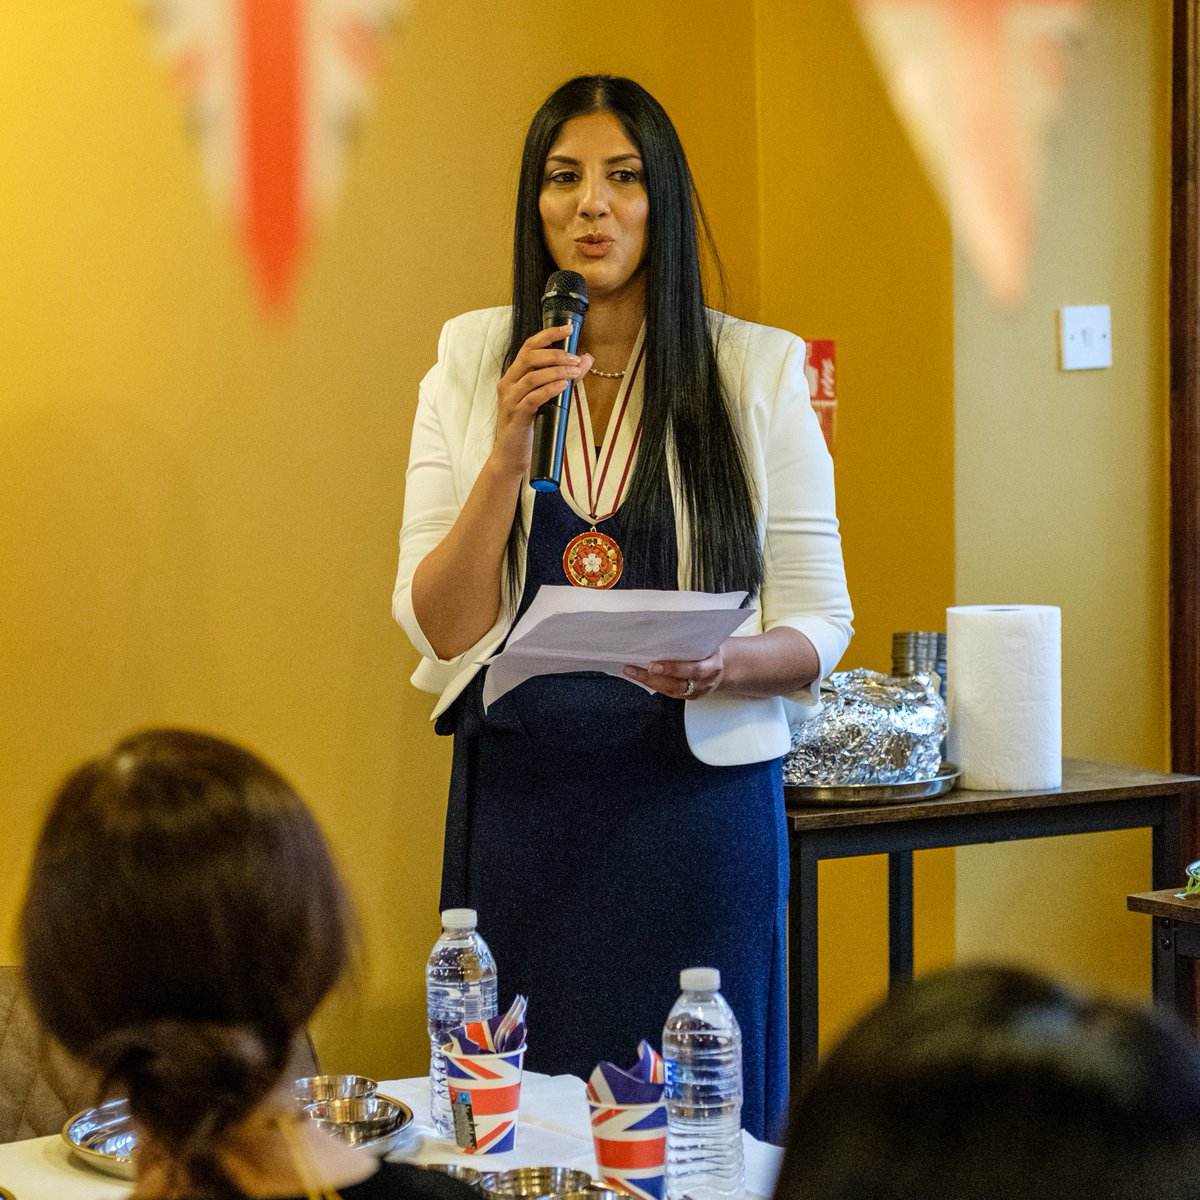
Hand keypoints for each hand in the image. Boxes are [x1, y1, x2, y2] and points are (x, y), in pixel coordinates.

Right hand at [491, 326, 592, 477]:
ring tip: (575, 373)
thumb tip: (586, 359)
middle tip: (575, 359)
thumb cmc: (529, 425)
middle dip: (555, 354)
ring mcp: (510, 400)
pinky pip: (533, 398)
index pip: (529, 347)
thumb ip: (563, 377)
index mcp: (514, 376)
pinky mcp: (516, 416)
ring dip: (557, 372)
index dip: (549, 335)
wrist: (511, 455)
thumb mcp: (547, 398)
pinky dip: (549, 389)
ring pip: (532, 377)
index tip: (568, 329)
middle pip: (529, 357)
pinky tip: (563, 386)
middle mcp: (508, 384)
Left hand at [623, 645, 724, 700]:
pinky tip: (639, 676)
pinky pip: (668, 692)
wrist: (723, 668)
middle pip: (677, 684)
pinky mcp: (687, 697)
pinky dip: (652, 684)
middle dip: (654, 677)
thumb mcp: (710, 643)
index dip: (673, 669)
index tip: (654, 665)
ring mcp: (695, 692)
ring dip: (648, 681)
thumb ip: (693, 640)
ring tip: (631, 671)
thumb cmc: (711, 651)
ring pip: (669, 690)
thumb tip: (667, 625)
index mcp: (713, 666)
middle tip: (635, 668)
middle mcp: (704, 682)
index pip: (693, 670)